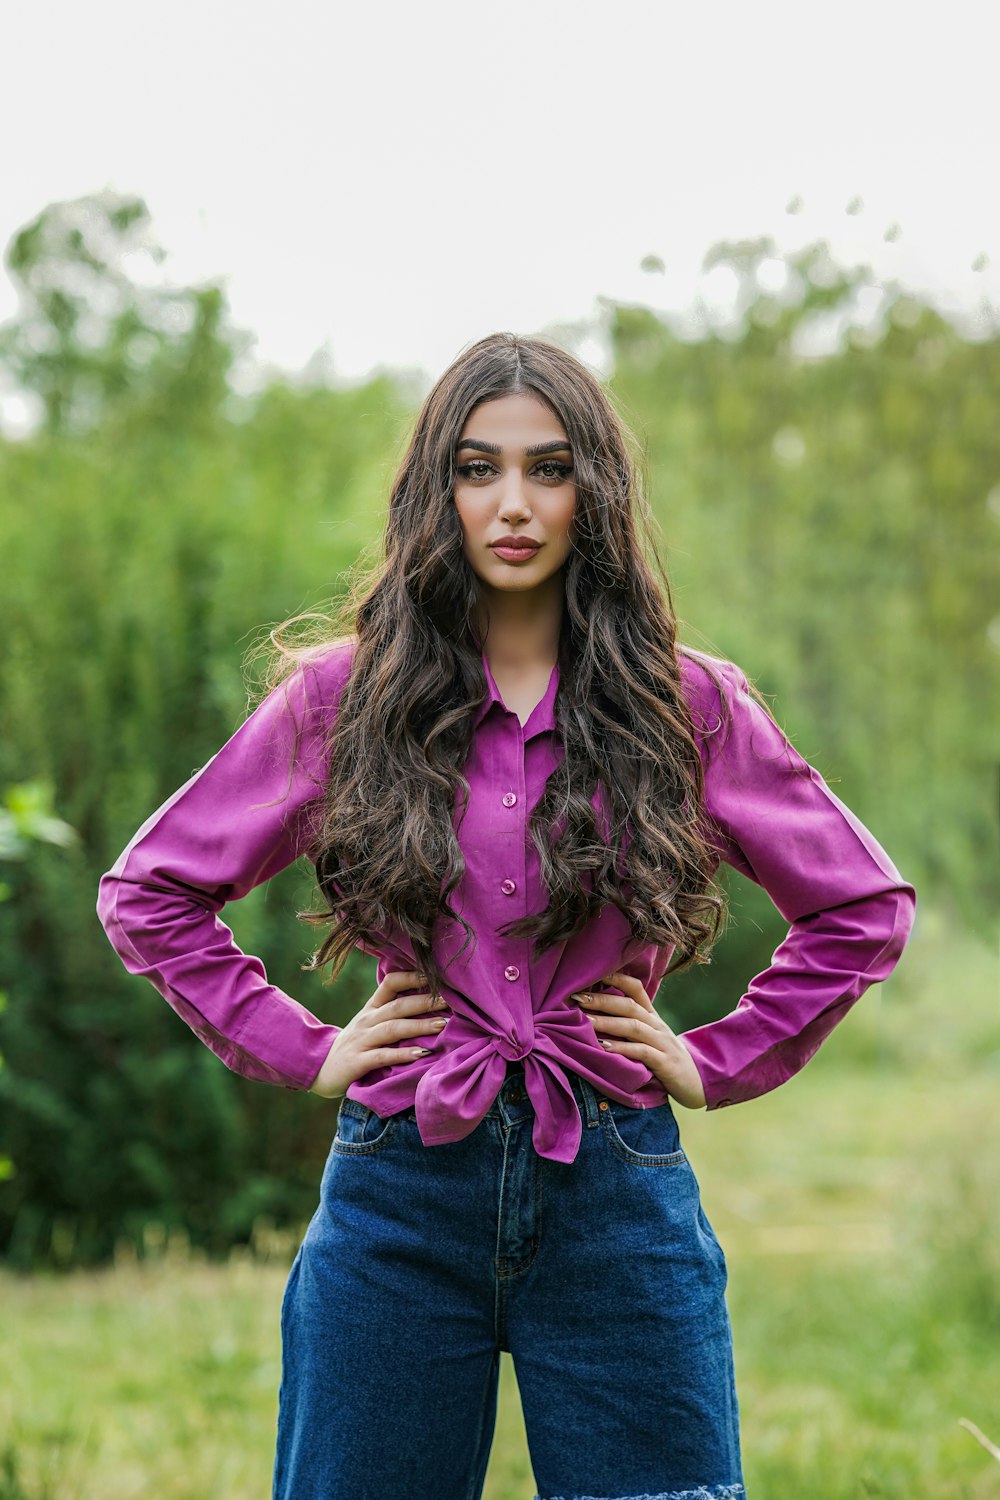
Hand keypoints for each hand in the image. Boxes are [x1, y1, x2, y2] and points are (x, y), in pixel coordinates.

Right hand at [309, 970, 450, 1098]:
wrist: (320, 1069)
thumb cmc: (355, 1045)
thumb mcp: (369, 1023)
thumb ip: (392, 1011)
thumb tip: (428, 999)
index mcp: (371, 1008)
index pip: (390, 983)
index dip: (412, 977)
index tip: (436, 975)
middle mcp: (366, 1021)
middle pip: (398, 1006)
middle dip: (425, 1002)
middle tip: (450, 1001)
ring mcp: (361, 1040)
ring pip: (392, 1028)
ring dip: (419, 1025)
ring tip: (442, 1025)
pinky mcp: (358, 1062)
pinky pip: (382, 1055)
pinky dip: (402, 1054)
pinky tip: (421, 1054)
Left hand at [571, 971, 706, 1109]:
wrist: (696, 1084)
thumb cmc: (664, 1060)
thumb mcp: (649, 1038)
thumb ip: (628, 1025)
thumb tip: (594, 1015)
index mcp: (652, 1017)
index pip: (636, 989)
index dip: (616, 978)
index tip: (594, 972)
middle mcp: (658, 1026)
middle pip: (629, 1005)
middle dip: (602, 1000)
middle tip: (577, 997)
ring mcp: (662, 1043)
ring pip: (633, 1026)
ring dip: (607, 1022)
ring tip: (586, 1021)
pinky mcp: (665, 1063)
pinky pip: (641, 1052)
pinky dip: (622, 1048)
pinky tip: (604, 1047)